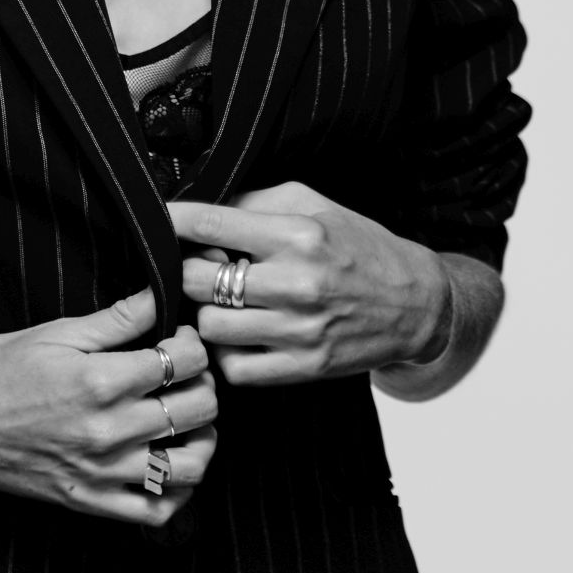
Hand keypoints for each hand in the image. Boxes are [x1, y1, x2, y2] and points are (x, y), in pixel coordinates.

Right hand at [0, 289, 216, 526]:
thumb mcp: (58, 331)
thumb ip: (118, 318)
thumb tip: (162, 293)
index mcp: (101, 381)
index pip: (183, 362)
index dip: (192, 345)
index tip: (179, 340)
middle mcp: (108, 431)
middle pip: (197, 410)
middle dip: (204, 384)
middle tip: (186, 374)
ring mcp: (100, 472)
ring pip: (189, 466)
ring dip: (203, 439)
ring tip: (189, 420)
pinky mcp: (88, 501)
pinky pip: (155, 510)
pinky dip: (177, 492)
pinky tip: (170, 463)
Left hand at [171, 184, 449, 386]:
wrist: (415, 303)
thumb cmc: (358, 246)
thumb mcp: (313, 205)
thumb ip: (254, 204)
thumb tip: (198, 207)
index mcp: (298, 235)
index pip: (212, 222)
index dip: (172, 220)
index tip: (156, 219)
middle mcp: (297, 283)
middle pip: (199, 280)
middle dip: (188, 270)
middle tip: (198, 265)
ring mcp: (300, 331)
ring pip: (210, 327)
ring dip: (205, 314)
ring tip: (219, 302)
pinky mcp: (303, 368)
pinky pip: (234, 368)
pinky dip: (226, 352)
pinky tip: (239, 334)